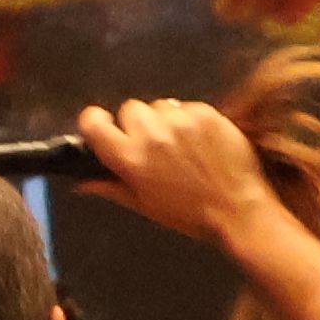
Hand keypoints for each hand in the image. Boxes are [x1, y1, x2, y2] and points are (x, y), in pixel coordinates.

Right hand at [82, 100, 266, 239]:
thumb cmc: (189, 214)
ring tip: (183, 146)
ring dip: (165, 120)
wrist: (239, 210)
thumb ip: (110, 187)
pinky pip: (187, 106)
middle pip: (130, 109)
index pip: (93, 121)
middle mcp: (151, 134)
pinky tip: (202, 142)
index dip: (97, 122)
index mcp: (130, 158)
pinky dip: (191, 119)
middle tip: (155, 146)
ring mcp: (180, 120)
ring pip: (160, 106)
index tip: (105, 128)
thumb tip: (80, 182)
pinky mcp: (205, 112)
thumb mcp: (144, 205)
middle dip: (137, 124)